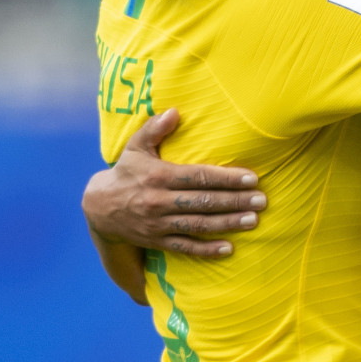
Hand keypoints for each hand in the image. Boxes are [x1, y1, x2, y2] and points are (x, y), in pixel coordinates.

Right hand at [82, 109, 266, 255]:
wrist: (98, 209)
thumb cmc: (126, 172)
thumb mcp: (135, 147)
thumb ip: (154, 128)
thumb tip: (174, 111)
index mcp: (158, 176)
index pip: (198, 177)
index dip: (226, 178)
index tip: (251, 178)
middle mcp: (159, 201)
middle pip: (203, 202)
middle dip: (235, 201)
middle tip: (262, 200)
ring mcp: (158, 224)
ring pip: (198, 225)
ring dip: (227, 224)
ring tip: (253, 220)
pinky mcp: (157, 241)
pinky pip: (184, 247)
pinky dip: (206, 250)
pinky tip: (228, 249)